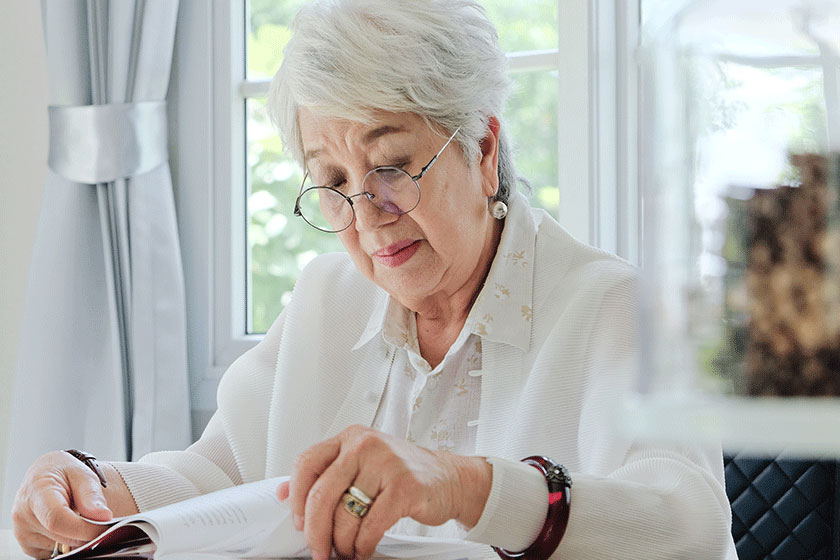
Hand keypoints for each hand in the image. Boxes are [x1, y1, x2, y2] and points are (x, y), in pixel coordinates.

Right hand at [12, 451, 112, 558]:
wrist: (46, 474)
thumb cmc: (65, 472)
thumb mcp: (83, 475)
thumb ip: (92, 496)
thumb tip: (104, 517)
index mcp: (36, 492)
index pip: (57, 520)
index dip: (84, 527)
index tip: (104, 525)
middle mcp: (22, 515)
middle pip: (62, 536)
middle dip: (85, 531)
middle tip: (95, 517)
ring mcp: (21, 532)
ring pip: (60, 547)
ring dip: (74, 536)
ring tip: (74, 514)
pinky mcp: (26, 545)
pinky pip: (53, 553)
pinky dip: (64, 542)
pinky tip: (64, 525)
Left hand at [277, 425, 491, 559]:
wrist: (449, 478)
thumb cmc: (403, 471)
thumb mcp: (361, 463)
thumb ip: (325, 473)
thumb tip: (283, 492)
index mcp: (350, 437)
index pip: (306, 463)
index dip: (295, 498)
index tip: (298, 521)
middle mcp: (365, 445)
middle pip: (321, 494)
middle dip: (315, 531)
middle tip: (318, 549)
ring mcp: (386, 464)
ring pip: (345, 515)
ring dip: (341, 542)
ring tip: (345, 550)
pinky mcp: (405, 487)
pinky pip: (370, 526)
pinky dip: (362, 545)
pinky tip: (363, 548)